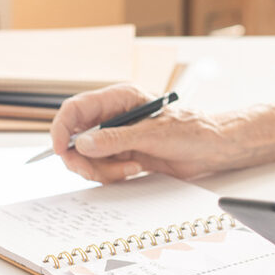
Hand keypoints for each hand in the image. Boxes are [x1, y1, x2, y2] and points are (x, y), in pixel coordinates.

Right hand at [49, 84, 246, 181]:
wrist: (214, 149)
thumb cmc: (191, 131)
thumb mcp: (151, 135)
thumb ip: (115, 140)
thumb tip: (82, 144)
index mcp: (119, 99)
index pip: (76, 109)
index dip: (62, 128)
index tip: (61, 150)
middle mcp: (114, 117)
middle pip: (76, 137)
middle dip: (82, 158)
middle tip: (95, 172)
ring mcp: (117, 137)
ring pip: (88, 157)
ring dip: (103, 170)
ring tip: (130, 169)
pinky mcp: (124, 155)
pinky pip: (102, 168)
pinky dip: (112, 175)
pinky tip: (135, 171)